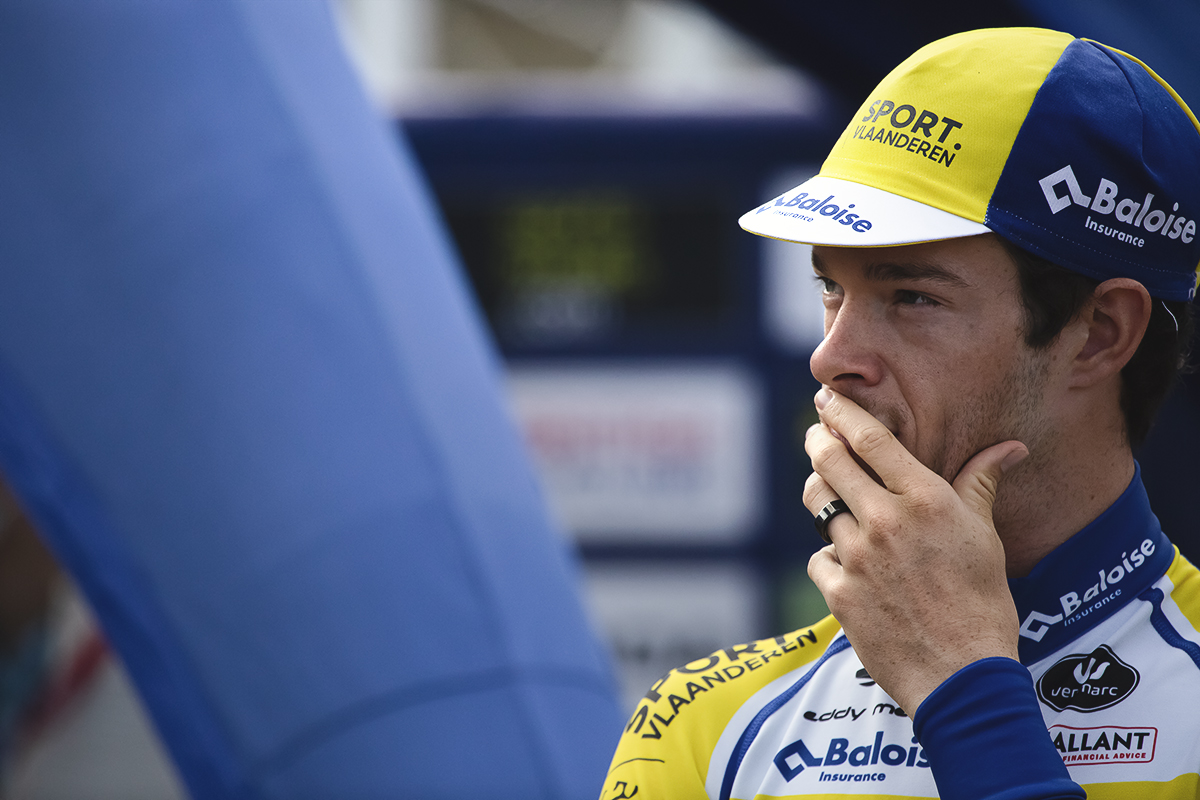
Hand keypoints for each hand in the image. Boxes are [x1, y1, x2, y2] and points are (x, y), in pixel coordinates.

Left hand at [804, 388, 1027, 713]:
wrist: (962, 676)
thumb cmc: (982, 604)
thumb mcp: (985, 538)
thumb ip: (980, 485)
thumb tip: (1010, 448)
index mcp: (925, 501)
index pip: (871, 440)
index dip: (843, 413)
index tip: (828, 399)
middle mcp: (885, 522)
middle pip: (831, 462)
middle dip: (819, 442)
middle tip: (817, 435)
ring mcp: (857, 558)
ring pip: (819, 506)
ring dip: (820, 494)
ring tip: (827, 490)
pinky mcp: (838, 593)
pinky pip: (818, 558)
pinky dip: (828, 555)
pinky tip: (843, 560)